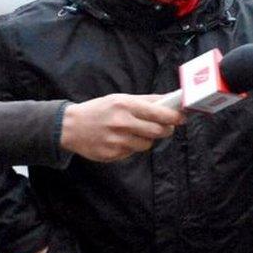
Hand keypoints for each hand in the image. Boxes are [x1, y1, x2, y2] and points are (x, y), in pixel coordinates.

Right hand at [60, 94, 184, 161]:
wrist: (70, 127)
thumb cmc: (100, 110)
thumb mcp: (120, 98)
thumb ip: (147, 100)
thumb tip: (172, 98)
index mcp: (125, 105)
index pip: (159, 113)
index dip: (174, 117)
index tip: (182, 118)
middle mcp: (121, 123)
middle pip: (158, 131)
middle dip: (166, 130)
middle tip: (166, 127)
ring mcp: (116, 140)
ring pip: (147, 144)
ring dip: (147, 139)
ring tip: (135, 132)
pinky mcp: (112, 154)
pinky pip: (133, 152)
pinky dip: (132, 146)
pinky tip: (121, 139)